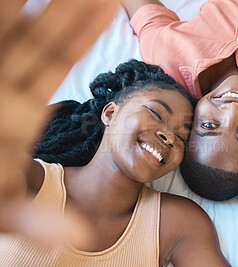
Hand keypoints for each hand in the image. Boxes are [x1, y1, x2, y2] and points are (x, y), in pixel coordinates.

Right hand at [0, 0, 116, 244]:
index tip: (102, 6)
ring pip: (12, 29)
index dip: (76, 33)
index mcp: (17, 108)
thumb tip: (82, 234)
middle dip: (63, 10)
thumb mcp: (4, 211)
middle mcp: (4, 85)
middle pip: (36, 37)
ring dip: (31, 4)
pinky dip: (5, 13)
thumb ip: (38, 222)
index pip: (53, 61)